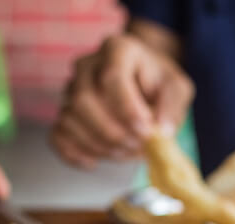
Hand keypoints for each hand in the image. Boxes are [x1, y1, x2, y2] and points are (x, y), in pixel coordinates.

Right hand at [51, 34, 193, 168]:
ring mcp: (71, 89)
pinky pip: (57, 135)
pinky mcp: (64, 112)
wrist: (141, 84)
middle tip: (136, 147)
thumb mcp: (176, 88)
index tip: (145, 131)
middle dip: (112, 133)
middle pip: (84, 101)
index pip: (112, 77)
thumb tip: (161, 132)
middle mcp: (87, 65)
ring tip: (124, 153)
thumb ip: (172, 106)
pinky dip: (73, 153)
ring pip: (70, 119)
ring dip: (98, 145)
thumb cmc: (157, 84)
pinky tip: (94, 162)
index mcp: (117, 49)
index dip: (127, 109)